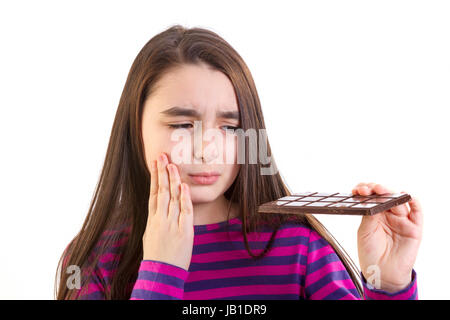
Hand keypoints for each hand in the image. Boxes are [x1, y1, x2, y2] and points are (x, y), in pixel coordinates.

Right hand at [142, 152, 193, 270]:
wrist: (161, 274)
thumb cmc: (157, 256)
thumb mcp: (151, 236)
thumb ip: (155, 221)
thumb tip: (157, 210)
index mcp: (152, 220)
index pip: (153, 193)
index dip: (155, 177)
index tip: (155, 163)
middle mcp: (160, 219)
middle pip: (161, 191)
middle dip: (161, 172)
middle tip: (162, 156)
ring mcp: (171, 225)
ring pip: (172, 198)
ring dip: (172, 180)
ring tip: (172, 164)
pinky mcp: (183, 232)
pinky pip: (184, 211)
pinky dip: (184, 198)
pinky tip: (184, 186)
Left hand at [354, 182, 422, 292]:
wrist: (382, 274)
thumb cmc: (371, 253)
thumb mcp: (364, 232)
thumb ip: (369, 217)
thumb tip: (373, 202)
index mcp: (374, 213)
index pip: (371, 196)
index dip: (366, 190)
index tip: (358, 189)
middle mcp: (388, 214)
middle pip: (385, 195)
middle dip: (377, 189)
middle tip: (370, 189)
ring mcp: (402, 220)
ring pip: (399, 201)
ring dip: (391, 193)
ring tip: (382, 191)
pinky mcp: (414, 228)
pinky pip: (417, 212)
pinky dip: (414, 201)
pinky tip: (406, 195)